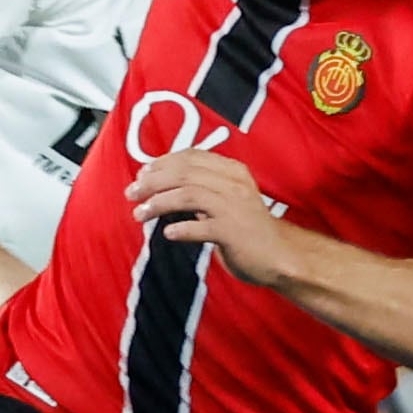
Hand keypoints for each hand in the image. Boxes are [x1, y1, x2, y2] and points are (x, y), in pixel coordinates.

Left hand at [128, 150, 296, 284]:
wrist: (281, 256)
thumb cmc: (249, 230)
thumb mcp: (228, 199)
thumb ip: (202, 189)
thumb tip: (163, 185)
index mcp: (232, 171)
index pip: (190, 156)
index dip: (161, 163)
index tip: (141, 174)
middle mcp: (233, 184)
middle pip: (184, 173)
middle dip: (152, 181)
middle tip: (131, 193)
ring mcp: (234, 207)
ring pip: (187, 195)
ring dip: (158, 204)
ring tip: (139, 214)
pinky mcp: (233, 232)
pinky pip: (201, 227)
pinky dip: (181, 229)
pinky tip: (167, 233)